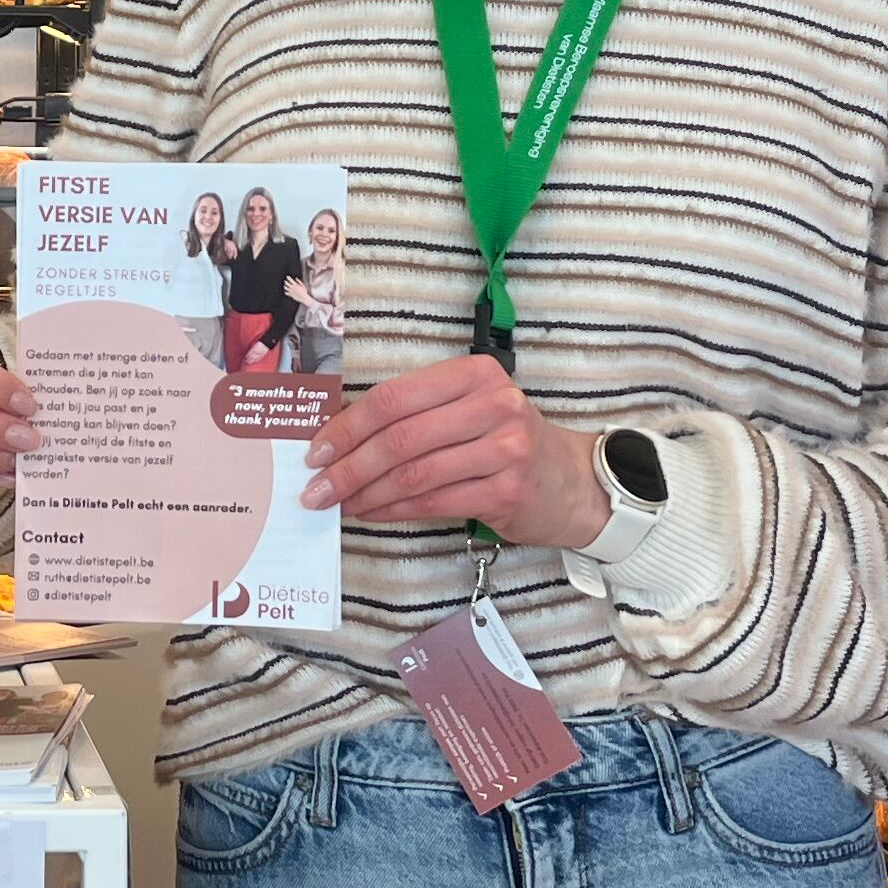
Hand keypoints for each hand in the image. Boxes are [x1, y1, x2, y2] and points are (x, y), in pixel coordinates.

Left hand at [283, 276, 313, 307]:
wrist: (303, 297)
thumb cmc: (304, 291)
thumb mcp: (303, 285)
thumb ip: (299, 281)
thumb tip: (296, 278)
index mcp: (295, 285)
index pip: (291, 280)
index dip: (288, 278)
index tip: (287, 276)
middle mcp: (292, 287)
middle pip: (287, 283)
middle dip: (285, 282)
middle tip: (285, 281)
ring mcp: (291, 291)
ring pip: (286, 288)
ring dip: (285, 287)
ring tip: (285, 286)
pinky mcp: (290, 294)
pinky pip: (286, 293)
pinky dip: (285, 292)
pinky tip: (286, 292)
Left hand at [298, 356, 609, 553]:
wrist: (571, 483)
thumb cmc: (505, 444)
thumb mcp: (467, 411)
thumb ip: (415, 415)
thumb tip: (340, 437)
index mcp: (473, 375)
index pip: (394, 397)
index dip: (348, 425)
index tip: (316, 449)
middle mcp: (493, 405)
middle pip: (400, 437)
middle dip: (349, 466)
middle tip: (316, 488)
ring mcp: (504, 448)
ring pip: (414, 473)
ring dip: (367, 492)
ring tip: (339, 504)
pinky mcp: (506, 490)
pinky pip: (433, 501)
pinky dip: (394, 509)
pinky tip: (372, 513)